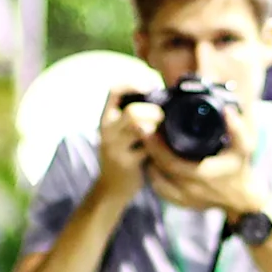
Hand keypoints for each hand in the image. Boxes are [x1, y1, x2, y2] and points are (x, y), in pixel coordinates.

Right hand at [87, 87, 156, 201]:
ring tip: (164, 131)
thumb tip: (162, 94)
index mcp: (106, 117)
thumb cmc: (123, 154)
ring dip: (157, 127)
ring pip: (140, 129)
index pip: (115, 90)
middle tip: (164, 116)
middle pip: (132, 112)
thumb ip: (135, 114)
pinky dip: (159, 145)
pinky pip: (148, 149)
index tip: (152, 85)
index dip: (134, 84)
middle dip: (154, 112)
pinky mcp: (126, 163)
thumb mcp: (122, 131)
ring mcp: (115, 147)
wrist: (111, 187)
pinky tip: (165, 147)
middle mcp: (107, 130)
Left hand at [144, 96, 261, 215]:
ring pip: (156, 181)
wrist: (242, 200)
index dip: (157, 146)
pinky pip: (160, 191)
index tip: (150, 129)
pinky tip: (153, 163)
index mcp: (204, 174)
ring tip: (147, 145)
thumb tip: (226, 111)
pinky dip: (154, 176)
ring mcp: (185, 199)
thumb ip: (237, 130)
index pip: (171, 162)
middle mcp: (192, 189)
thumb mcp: (244, 149)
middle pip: (160, 170)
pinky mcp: (182, 203)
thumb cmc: (240, 170)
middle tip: (143, 131)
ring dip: (150, 162)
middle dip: (150, 150)